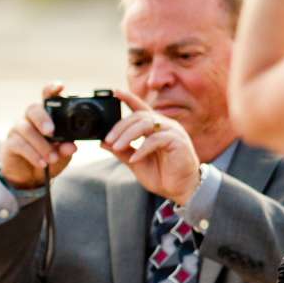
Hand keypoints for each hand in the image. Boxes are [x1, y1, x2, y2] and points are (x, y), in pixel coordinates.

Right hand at [0, 84, 78, 190]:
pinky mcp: (10, 143)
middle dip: (43, 119)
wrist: (29, 177)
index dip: (52, 89)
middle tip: (52, 132)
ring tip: (52, 158)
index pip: (47, 97)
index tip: (60, 86)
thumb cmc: (48, 158)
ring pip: (26, 129)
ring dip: (41, 145)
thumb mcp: (62, 155)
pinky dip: (33, 154)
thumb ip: (66, 149)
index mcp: (46, 116)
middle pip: (33, 109)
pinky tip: (42, 163)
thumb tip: (71, 146)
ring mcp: (18, 130)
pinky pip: (20, 144)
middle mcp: (30, 119)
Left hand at [105, 90, 201, 204]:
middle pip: (139, 117)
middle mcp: (165, 126)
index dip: (128, 98)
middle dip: (120, 127)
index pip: (140, 109)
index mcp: (155, 128)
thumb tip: (103, 143)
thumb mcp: (135, 162)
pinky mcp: (178, 141)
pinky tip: (134, 159)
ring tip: (116, 147)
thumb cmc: (161, 175)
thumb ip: (121, 151)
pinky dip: (142, 148)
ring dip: (128, 135)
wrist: (180, 190)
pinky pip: (156, 139)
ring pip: (146, 124)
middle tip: (108, 139)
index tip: (115, 92)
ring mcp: (173, 132)